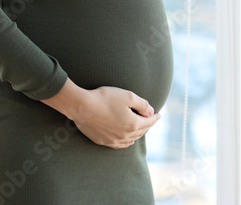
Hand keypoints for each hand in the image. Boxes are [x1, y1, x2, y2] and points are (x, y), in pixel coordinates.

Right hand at [42, 79, 159, 148]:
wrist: (82, 106)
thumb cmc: (105, 98)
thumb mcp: (128, 96)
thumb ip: (142, 104)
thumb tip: (151, 111)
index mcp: (132, 124)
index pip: (148, 122)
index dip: (154, 118)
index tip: (159, 114)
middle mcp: (124, 135)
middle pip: (141, 131)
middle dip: (147, 125)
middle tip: (150, 119)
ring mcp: (113, 140)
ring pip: (131, 139)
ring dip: (138, 133)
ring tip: (141, 128)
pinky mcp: (103, 141)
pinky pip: (119, 145)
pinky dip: (127, 142)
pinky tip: (128, 140)